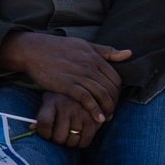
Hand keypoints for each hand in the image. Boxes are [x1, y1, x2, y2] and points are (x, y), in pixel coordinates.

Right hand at [0, 33, 125, 122]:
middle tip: (112, 112)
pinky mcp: (67, 84)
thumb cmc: (60, 47)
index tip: (114, 99)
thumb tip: (129, 53)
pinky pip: (86, 99)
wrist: (35, 50)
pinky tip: (98, 118)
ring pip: (101, 94)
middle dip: (114, 102)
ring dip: (107, 108)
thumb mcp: (85, 45)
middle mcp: (90, 66)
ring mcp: (79, 75)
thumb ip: (107, 51)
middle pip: (110, 88)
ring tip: (107, 118)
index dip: (117, 91)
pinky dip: (95, 110)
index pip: (115, 78)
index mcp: (96, 57)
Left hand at [34, 92, 100, 148]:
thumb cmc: (64, 97)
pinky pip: (85, 141)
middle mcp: (67, 106)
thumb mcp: (50, 100)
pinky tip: (80, 136)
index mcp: (53, 101)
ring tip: (70, 135)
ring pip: (72, 141)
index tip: (47, 133)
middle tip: (60, 135)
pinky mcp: (94, 119)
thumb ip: (42, 114)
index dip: (44, 133)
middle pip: (59, 137)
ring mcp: (82, 113)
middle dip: (58, 139)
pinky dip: (81, 143)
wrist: (90, 85)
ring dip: (70, 142)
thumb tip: (31, 129)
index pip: (44, 123)